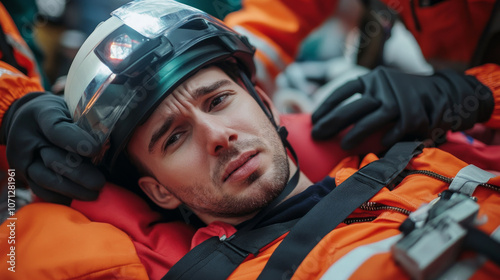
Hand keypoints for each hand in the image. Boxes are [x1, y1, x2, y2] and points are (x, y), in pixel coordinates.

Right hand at [2, 93, 104, 203]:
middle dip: (79, 173)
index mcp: (42, 114)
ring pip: (46, 178)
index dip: (76, 141)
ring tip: (93, 195)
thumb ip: (86, 122)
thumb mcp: (71, 107)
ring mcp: (23, 159)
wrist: (31, 119)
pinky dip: (60, 197)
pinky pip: (40, 190)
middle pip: (53, 158)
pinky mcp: (24, 174)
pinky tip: (77, 200)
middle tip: (99, 183)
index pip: (57, 129)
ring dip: (71, 189)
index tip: (95, 149)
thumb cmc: (60, 113)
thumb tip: (110, 141)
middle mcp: (27, 138)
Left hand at [311, 67, 493, 149]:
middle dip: (332, 122)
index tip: (313, 120)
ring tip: (342, 146)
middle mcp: (384, 86)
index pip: (344, 90)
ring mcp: (400, 99)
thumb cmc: (404, 96)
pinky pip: (397, 130)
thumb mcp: (383, 88)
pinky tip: (378, 146)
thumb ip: (363, 100)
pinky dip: (387, 139)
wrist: (445, 92)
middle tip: (317, 136)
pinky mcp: (416, 114)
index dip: (327, 105)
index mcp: (373, 78)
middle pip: (353, 106)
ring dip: (356, 134)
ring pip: (373, 119)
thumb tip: (331, 120)